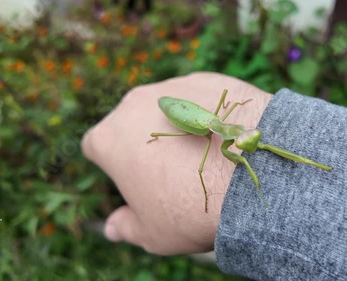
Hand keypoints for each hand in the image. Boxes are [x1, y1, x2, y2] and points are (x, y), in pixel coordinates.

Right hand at [82, 72, 271, 254]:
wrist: (249, 175)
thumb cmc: (191, 210)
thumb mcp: (153, 233)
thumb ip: (126, 227)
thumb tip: (112, 228)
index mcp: (109, 138)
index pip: (98, 147)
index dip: (115, 166)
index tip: (137, 181)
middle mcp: (134, 104)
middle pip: (131, 124)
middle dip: (145, 145)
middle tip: (174, 173)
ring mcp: (172, 88)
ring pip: (166, 110)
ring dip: (177, 129)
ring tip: (205, 157)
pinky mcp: (207, 80)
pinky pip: (200, 101)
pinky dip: (207, 116)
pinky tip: (225, 139)